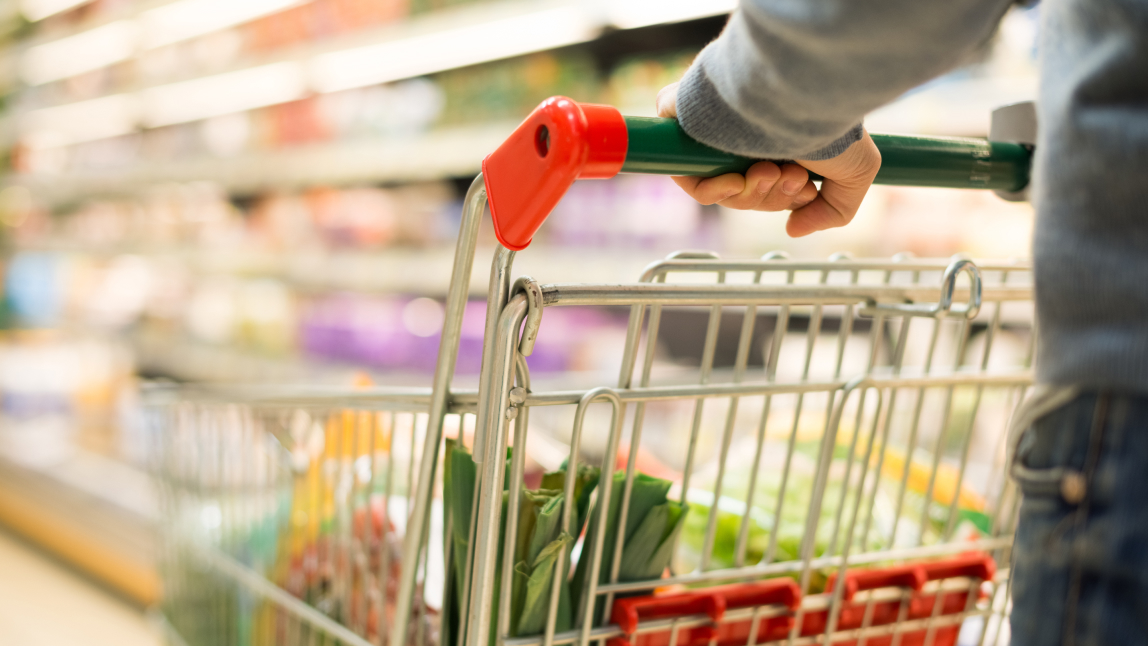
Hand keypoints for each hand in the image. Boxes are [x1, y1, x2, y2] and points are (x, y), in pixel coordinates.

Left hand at [656, 82, 880, 236]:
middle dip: (771, 196)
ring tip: (772, 171)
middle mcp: (747, 132)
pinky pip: (687, 175)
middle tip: (791, 178)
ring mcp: (716, 129)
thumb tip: (793, 228)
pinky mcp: (685, 123)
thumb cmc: (832, 124)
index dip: (783, 198)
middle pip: (745, 192)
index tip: (805, 190)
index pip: (768, 186)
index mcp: (780, 138)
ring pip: (721, 188)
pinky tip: (738, 181)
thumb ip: (832, 210)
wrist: (802, 89)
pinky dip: (713, 190)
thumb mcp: (856, 173)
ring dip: (749, 194)